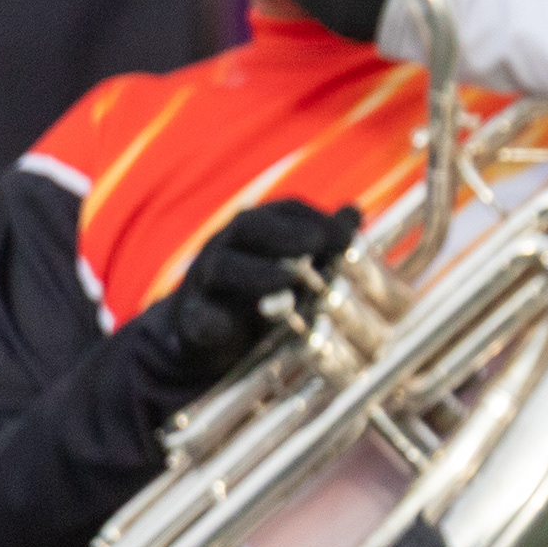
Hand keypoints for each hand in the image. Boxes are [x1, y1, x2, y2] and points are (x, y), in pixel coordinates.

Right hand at [140, 198, 360, 384]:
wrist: (204, 335)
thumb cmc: (260, 291)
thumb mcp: (293, 265)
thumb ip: (322, 242)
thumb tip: (354, 214)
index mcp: (257, 229)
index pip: (286, 211)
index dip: (315, 219)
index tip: (346, 236)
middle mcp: (228, 246)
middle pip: (250, 228)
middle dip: (286, 233)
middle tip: (317, 242)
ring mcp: (206, 281)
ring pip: (223, 267)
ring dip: (258, 273)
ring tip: (289, 279)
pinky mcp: (193, 320)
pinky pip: (198, 317)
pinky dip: (212, 321)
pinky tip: (229, 326)